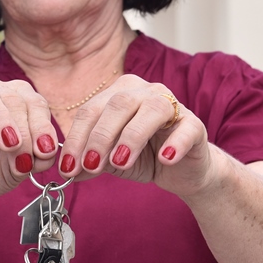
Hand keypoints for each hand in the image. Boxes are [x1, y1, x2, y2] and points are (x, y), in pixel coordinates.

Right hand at [0, 66, 58, 205]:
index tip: (45, 152)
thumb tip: (44, 152)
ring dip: (1, 118)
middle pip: (16, 99)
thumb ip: (37, 158)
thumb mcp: (21, 167)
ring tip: (10, 143)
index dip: (44, 127)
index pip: (37, 105)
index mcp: (21, 103)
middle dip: (26, 128)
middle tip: (26, 156)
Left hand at [58, 74, 217, 197]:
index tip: (67, 166)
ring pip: (151, 110)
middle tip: (90, 165)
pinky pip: (186, 129)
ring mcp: (173, 105)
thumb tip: (69, 170)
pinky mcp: (195, 125)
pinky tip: (165, 159)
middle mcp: (145, 92)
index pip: (91, 110)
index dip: (77, 137)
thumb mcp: (111, 161)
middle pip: (118, 105)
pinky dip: (175, 143)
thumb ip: (91, 161)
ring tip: (120, 162)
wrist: (183, 171)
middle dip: (100, 136)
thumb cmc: (144, 157)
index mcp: (119, 94)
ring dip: (132, 137)